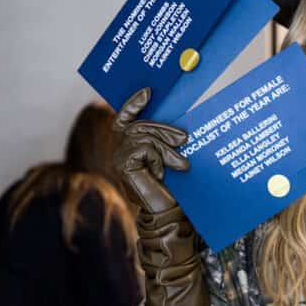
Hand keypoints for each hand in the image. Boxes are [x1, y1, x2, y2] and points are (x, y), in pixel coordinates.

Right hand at [113, 88, 190, 213]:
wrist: (169, 214)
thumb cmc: (171, 189)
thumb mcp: (168, 158)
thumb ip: (163, 141)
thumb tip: (174, 123)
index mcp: (130, 149)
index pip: (124, 120)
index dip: (132, 104)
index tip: (148, 92)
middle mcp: (120, 152)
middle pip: (139, 126)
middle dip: (164, 129)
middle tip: (185, 138)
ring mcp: (119, 159)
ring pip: (143, 136)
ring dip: (167, 147)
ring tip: (183, 163)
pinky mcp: (123, 166)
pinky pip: (145, 148)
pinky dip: (160, 157)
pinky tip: (166, 172)